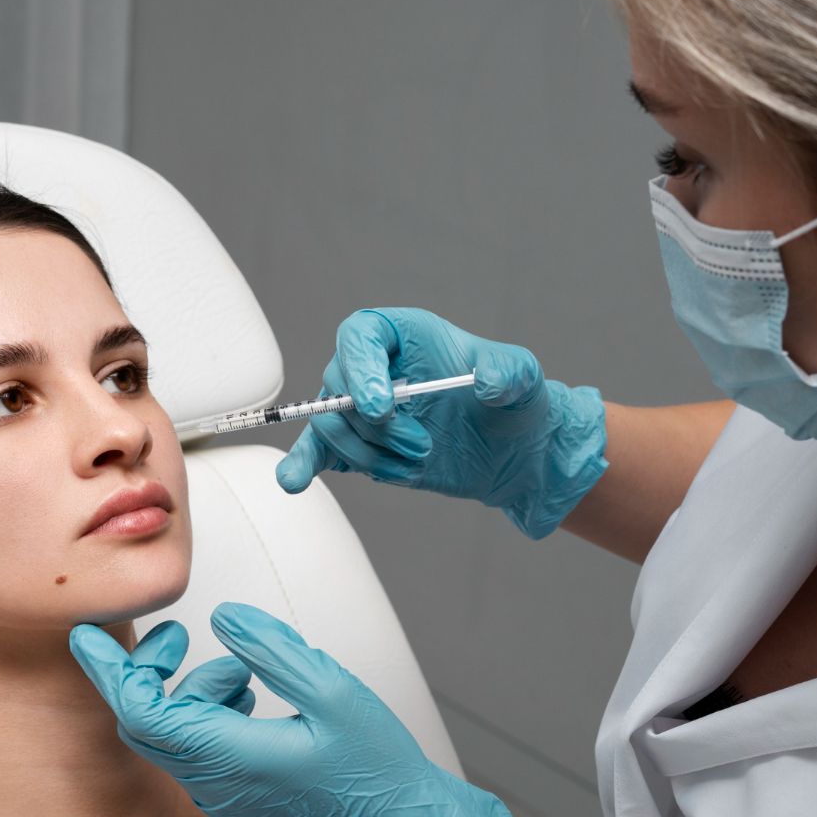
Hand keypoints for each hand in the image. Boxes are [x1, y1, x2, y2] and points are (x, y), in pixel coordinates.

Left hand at [70, 602, 538, 816]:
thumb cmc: (376, 767)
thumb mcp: (331, 687)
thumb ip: (270, 648)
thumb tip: (223, 619)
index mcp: (231, 753)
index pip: (140, 709)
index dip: (109, 668)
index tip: (87, 635)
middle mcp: (218, 785)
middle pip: (147, 724)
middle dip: (152, 674)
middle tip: (173, 637)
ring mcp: (226, 805)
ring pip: (177, 740)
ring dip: (193, 697)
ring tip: (241, 676)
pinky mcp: (240, 813)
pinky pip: (201, 762)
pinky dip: (209, 724)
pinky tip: (247, 705)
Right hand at [275, 307, 608, 538]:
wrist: (510, 452)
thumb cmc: (512, 402)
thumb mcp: (522, 378)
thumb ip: (507, 373)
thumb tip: (483, 383)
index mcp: (402, 336)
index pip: (359, 336)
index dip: (360, 368)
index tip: (380, 407)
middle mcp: (372, 367)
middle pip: (339, 386)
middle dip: (376, 426)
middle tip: (422, 445)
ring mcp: (359, 409)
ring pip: (332, 426)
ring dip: (371, 453)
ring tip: (417, 462)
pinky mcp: (356, 446)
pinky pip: (317, 452)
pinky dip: (304, 465)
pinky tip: (294, 480)